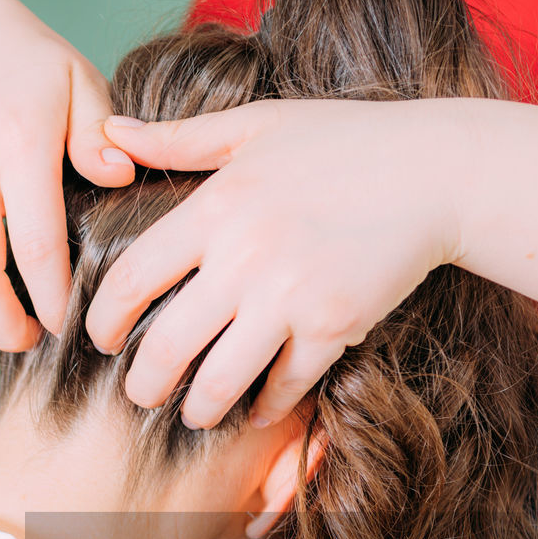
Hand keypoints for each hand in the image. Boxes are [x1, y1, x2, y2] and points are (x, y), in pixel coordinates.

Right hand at [0, 5, 135, 349]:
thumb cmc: (33, 72)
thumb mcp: (81, 85)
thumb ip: (102, 138)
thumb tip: (122, 179)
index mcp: (16, 140)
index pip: (35, 245)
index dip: (54, 300)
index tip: (71, 326)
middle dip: (8, 328)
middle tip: (35, 342)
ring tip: (8, 335)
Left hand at [84, 98, 467, 428]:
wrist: (435, 172)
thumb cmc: (343, 142)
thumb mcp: (256, 125)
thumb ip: (179, 138)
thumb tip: (111, 135)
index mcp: (216, 207)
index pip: (132, 279)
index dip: (105, 320)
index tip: (102, 339)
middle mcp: (245, 258)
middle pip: (168, 345)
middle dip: (144, 382)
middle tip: (139, 393)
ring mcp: (290, 298)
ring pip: (221, 380)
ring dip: (198, 408)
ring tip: (193, 413)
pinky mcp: (333, 327)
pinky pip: (285, 386)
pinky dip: (267, 407)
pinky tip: (256, 411)